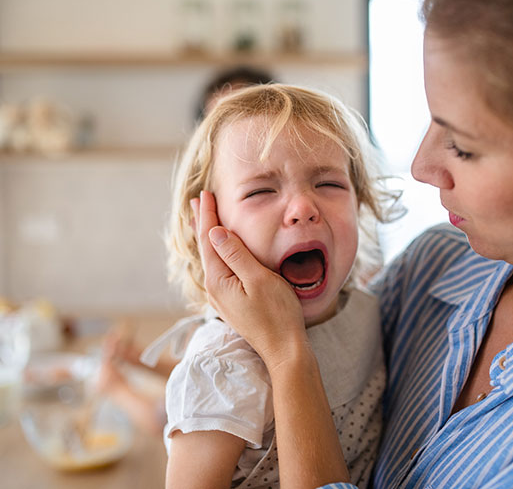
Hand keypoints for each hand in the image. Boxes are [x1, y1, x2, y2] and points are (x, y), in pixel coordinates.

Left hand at [191, 191, 306, 369]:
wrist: (284, 349)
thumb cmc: (277, 314)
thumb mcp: (259, 279)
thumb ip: (236, 255)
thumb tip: (215, 232)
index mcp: (219, 280)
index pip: (210, 240)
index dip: (208, 215)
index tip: (205, 195)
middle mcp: (216, 289)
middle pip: (206, 248)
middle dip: (203, 223)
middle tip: (197, 200)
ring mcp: (223, 298)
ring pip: (212, 259)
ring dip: (209, 237)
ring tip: (202, 220)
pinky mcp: (233, 303)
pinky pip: (219, 269)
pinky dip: (218, 252)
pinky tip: (219, 251)